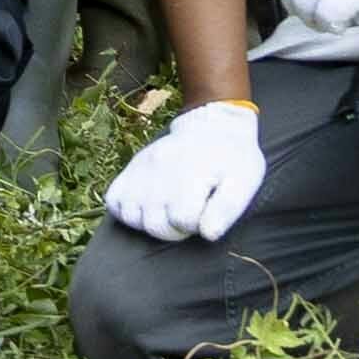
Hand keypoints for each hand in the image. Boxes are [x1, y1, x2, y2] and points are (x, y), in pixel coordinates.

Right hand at [103, 99, 268, 240]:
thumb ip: (227, 208)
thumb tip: (208, 234)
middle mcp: (160, 173)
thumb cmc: (232, 157)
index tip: (205, 213)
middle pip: (155, 226)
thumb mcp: (244, 180)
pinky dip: (127, 210)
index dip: (197, 225)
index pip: (182, 223)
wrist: (212, 124)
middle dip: (175, 230)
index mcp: (189, 176)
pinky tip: (148, 207)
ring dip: (151, 222)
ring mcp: (141, 171)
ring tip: (169, 212)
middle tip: (189, 215)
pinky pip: (114, 201)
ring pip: (132, 217)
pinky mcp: (130, 170)